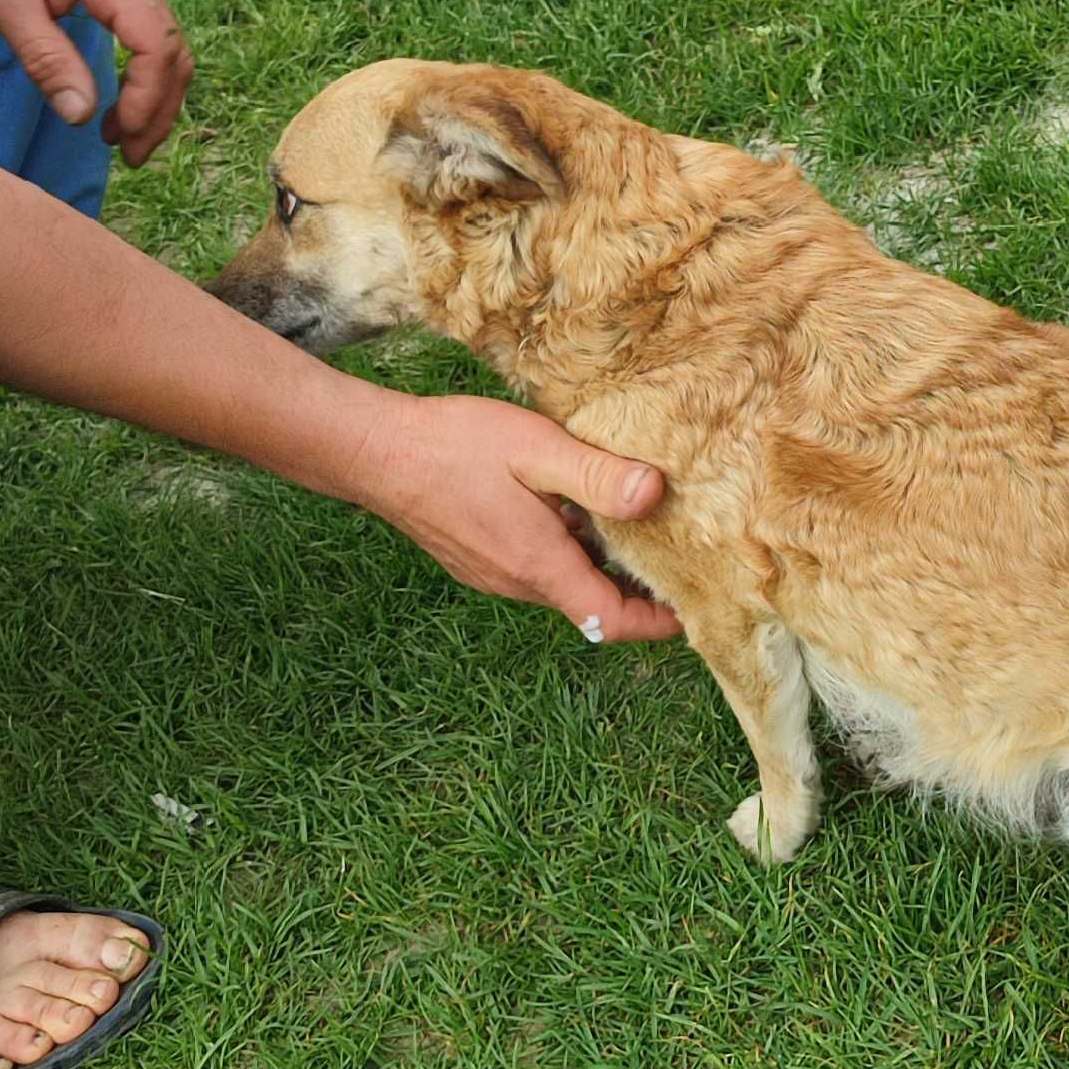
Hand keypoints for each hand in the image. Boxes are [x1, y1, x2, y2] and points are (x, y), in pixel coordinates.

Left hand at [0, 0, 192, 165]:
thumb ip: (47, 58)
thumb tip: (83, 117)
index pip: (159, 50)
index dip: (149, 101)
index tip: (119, 138)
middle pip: (175, 53)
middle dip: (160, 111)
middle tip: (129, 155)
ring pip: (168, 44)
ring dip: (155, 94)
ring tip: (123, 132)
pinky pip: (150, 29)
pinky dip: (145, 70)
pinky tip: (119, 90)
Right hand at [348, 391, 681, 640]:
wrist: (374, 451)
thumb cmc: (454, 446)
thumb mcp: (536, 450)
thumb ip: (596, 476)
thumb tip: (654, 495)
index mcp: (540, 566)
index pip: (612, 621)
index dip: (659, 622)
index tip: (694, 604)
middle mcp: (519, 583)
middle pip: (594, 607)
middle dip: (639, 592)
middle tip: (681, 559)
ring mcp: (495, 575)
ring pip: (566, 586)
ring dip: (602, 568)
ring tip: (639, 530)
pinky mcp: (479, 559)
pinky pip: (538, 569)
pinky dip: (569, 554)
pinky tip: (576, 512)